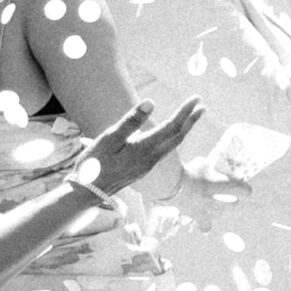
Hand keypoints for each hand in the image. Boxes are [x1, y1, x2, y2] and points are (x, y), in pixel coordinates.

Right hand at [76, 97, 202, 195]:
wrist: (88, 192)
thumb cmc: (94, 164)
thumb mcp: (109, 139)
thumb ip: (131, 121)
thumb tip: (151, 102)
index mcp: (145, 149)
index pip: (172, 127)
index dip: (186, 112)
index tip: (196, 99)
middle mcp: (151, 159)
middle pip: (178, 137)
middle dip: (191, 120)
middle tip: (202, 105)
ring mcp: (148, 165)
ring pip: (172, 145)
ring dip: (184, 129)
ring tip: (192, 116)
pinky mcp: (143, 168)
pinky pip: (164, 150)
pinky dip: (173, 138)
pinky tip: (170, 132)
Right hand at [171, 166, 252, 229]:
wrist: (173, 186)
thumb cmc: (189, 171)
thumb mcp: (201, 163)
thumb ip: (207, 167)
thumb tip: (206, 167)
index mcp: (224, 184)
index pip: (243, 190)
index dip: (245, 190)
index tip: (247, 191)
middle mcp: (219, 199)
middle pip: (233, 205)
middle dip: (233, 201)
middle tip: (231, 199)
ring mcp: (209, 209)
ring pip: (220, 214)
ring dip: (220, 211)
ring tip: (217, 208)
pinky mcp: (197, 216)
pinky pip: (204, 225)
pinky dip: (205, 226)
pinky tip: (206, 230)